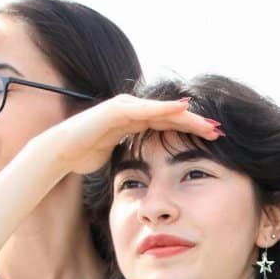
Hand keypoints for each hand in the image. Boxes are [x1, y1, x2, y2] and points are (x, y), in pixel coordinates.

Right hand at [34, 93, 222, 175]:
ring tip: (207, 123)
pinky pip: (145, 110)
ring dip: (186, 116)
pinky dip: (164, 109)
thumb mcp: (119, 156)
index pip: (170, 125)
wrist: (60, 151)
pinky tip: (182, 111)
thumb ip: (135, 155)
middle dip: (196, 122)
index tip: (214, 139)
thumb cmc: (86, 155)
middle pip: (172, 115)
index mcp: (137, 122)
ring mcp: (125, 107)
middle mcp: (133, 111)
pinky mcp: (116, 109)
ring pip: (162, 110)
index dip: (191, 130)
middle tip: (219, 130)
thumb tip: (150, 171)